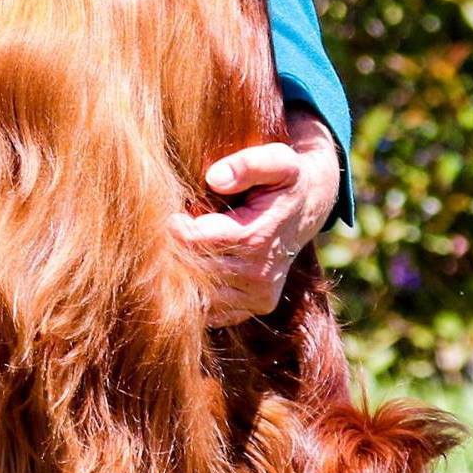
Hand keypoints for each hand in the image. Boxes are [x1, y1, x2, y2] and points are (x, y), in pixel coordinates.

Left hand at [170, 107, 340, 327]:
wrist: (310, 206)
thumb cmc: (285, 178)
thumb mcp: (277, 160)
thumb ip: (248, 164)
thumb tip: (214, 178)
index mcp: (256, 239)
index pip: (191, 241)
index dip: (172, 226)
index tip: (170, 211)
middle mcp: (258, 275)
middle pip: (191, 270)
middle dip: (172, 251)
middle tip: (162, 231)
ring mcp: (258, 296)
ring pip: (199, 296)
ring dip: (180, 275)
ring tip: (175, 249)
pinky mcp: (256, 306)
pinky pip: (213, 312)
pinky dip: (196, 295)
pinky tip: (190, 269)